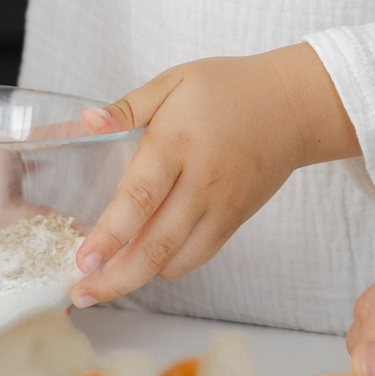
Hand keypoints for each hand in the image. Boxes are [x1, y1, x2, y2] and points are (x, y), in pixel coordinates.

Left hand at [70, 44, 356, 306]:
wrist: (293, 106)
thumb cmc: (229, 89)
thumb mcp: (174, 82)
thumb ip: (128, 107)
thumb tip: (86, 121)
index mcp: (176, 144)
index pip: (138, 199)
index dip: (109, 236)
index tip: (82, 260)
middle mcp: (200, 182)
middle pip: (154, 245)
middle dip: (115, 278)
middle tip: (83, 293)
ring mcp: (220, 207)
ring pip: (175, 259)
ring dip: (137, 278)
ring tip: (104, 284)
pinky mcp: (234, 221)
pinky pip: (198, 256)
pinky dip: (168, 267)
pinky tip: (145, 264)